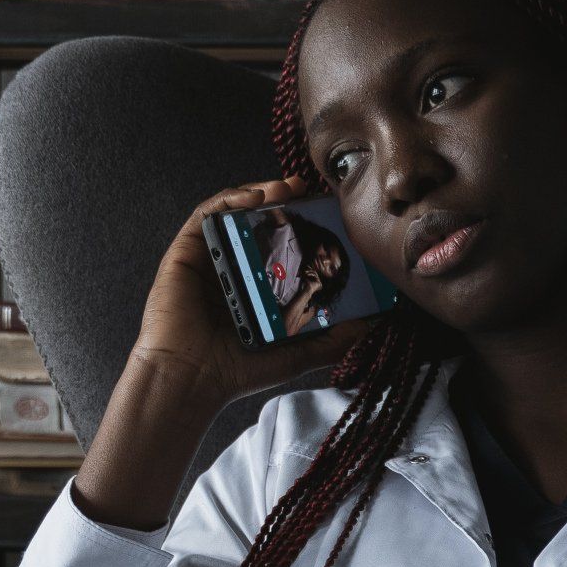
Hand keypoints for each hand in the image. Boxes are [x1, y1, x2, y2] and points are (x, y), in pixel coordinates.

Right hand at [72, 177, 357, 533]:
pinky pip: (208, 214)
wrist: (193, 379)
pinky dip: (232, 199)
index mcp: (261, 284)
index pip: (289, 244)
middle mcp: (237, 265)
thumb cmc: (239, 370)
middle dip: (292, 203)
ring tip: (291, 187)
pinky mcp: (188, 250)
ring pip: (238, 210)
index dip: (310, 225)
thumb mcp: (299, 352)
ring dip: (265, 192)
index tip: (335, 214)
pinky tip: (256, 196)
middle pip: (266, 221)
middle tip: (317, 192)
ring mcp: (212, 255)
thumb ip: (336, 337)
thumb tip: (378, 321)